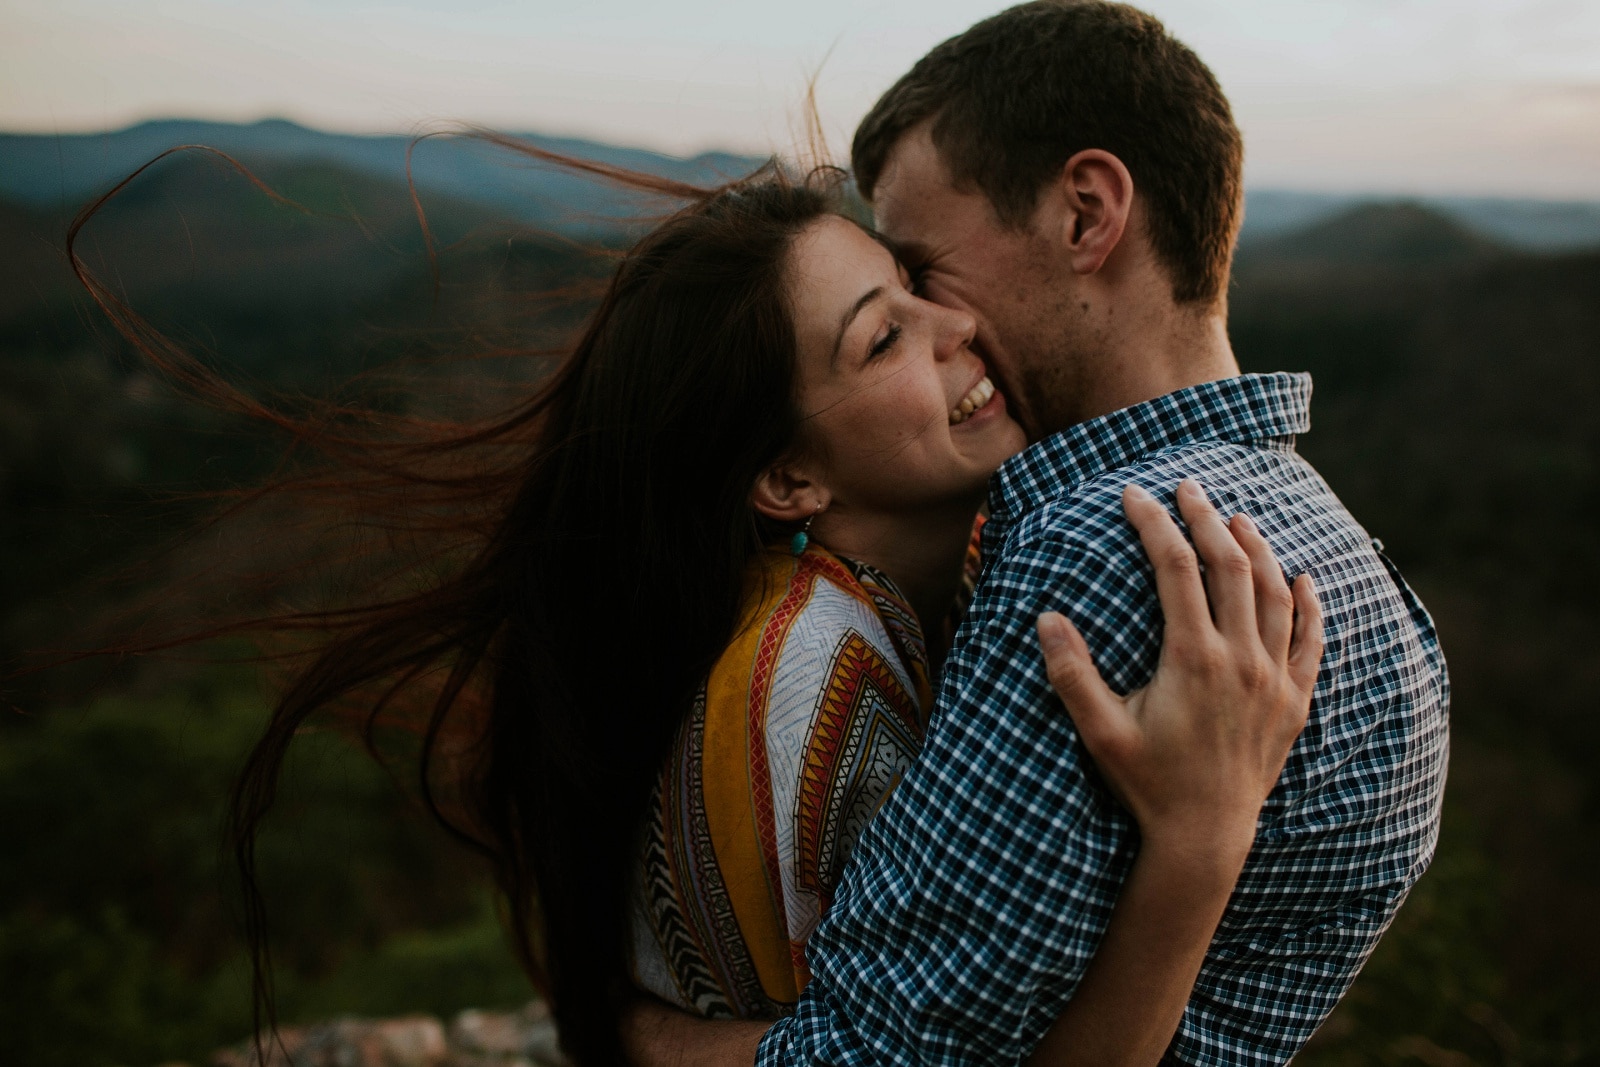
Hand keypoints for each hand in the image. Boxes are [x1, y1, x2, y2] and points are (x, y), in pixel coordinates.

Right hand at [1036, 480, 1322, 864]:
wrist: (1205, 838)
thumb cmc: (1147, 784)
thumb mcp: (1099, 731)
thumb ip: (1072, 674)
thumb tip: (1047, 618)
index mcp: (1193, 659)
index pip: (1176, 569)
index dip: (1154, 525)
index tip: (1135, 495)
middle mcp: (1241, 660)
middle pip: (1231, 567)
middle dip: (1207, 518)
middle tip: (1187, 486)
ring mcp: (1274, 680)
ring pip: (1274, 594)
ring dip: (1257, 548)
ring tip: (1238, 517)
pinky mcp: (1295, 703)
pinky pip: (1311, 641)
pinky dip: (1310, 604)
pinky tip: (1304, 579)